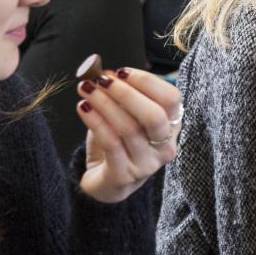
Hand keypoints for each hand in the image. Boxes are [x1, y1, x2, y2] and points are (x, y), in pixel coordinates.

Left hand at [77, 67, 180, 203]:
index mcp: (173, 126)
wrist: (107, 182)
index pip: (171, 99)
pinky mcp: (125, 175)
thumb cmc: (119, 143)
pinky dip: (95, 121)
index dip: (147, 82)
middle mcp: (166, 146)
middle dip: (126, 93)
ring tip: (86, 89)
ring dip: (104, 103)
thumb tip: (105, 73)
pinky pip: (110, 143)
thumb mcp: (126, 117)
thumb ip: (121, 96)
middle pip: (154, 115)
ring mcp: (147, 164)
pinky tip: (83, 108)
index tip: (121, 72)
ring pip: (129, 128)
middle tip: (101, 80)